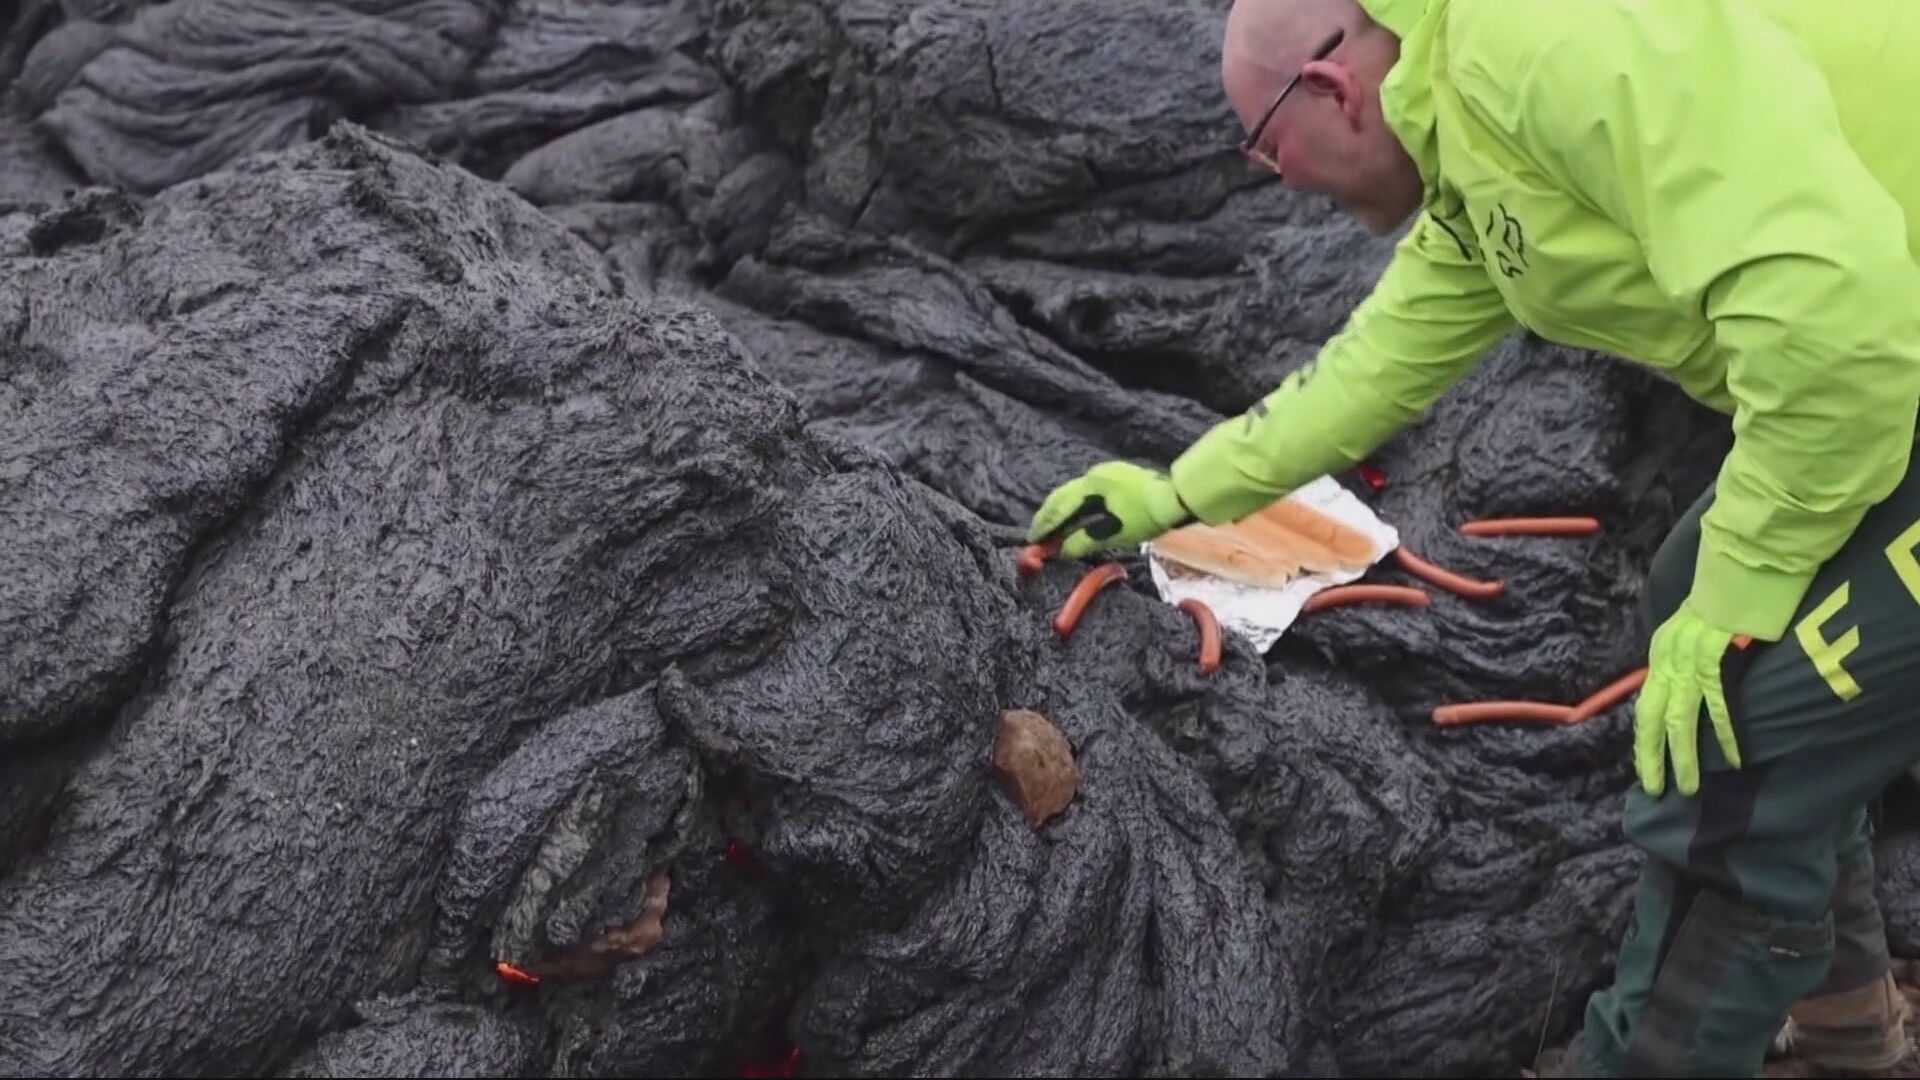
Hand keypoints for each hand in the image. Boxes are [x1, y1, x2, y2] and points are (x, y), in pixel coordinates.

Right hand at [1027, 461, 1191, 558]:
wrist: (1178, 498)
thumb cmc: (1146, 517)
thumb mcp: (1114, 534)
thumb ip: (1083, 541)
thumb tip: (1061, 550)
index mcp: (1091, 486)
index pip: (1060, 507)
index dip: (1045, 525)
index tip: (1033, 540)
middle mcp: (1094, 474)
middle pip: (1063, 495)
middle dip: (1049, 515)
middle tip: (1037, 533)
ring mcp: (1107, 472)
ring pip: (1075, 491)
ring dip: (1062, 509)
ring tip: (1053, 526)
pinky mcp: (1118, 475)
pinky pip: (1088, 489)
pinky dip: (1077, 504)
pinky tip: (1076, 513)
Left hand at [1634, 601, 1750, 796]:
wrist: (1743, 566)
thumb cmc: (1725, 596)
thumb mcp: (1690, 626)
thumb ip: (1685, 656)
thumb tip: (1686, 686)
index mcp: (1662, 652)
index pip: (1646, 703)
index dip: (1644, 737)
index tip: (1645, 765)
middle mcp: (1668, 659)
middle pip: (1652, 717)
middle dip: (1651, 757)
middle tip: (1656, 789)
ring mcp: (1691, 660)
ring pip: (1680, 719)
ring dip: (1683, 756)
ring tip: (1688, 786)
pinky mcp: (1717, 659)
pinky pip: (1718, 705)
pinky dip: (1724, 733)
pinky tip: (1730, 758)